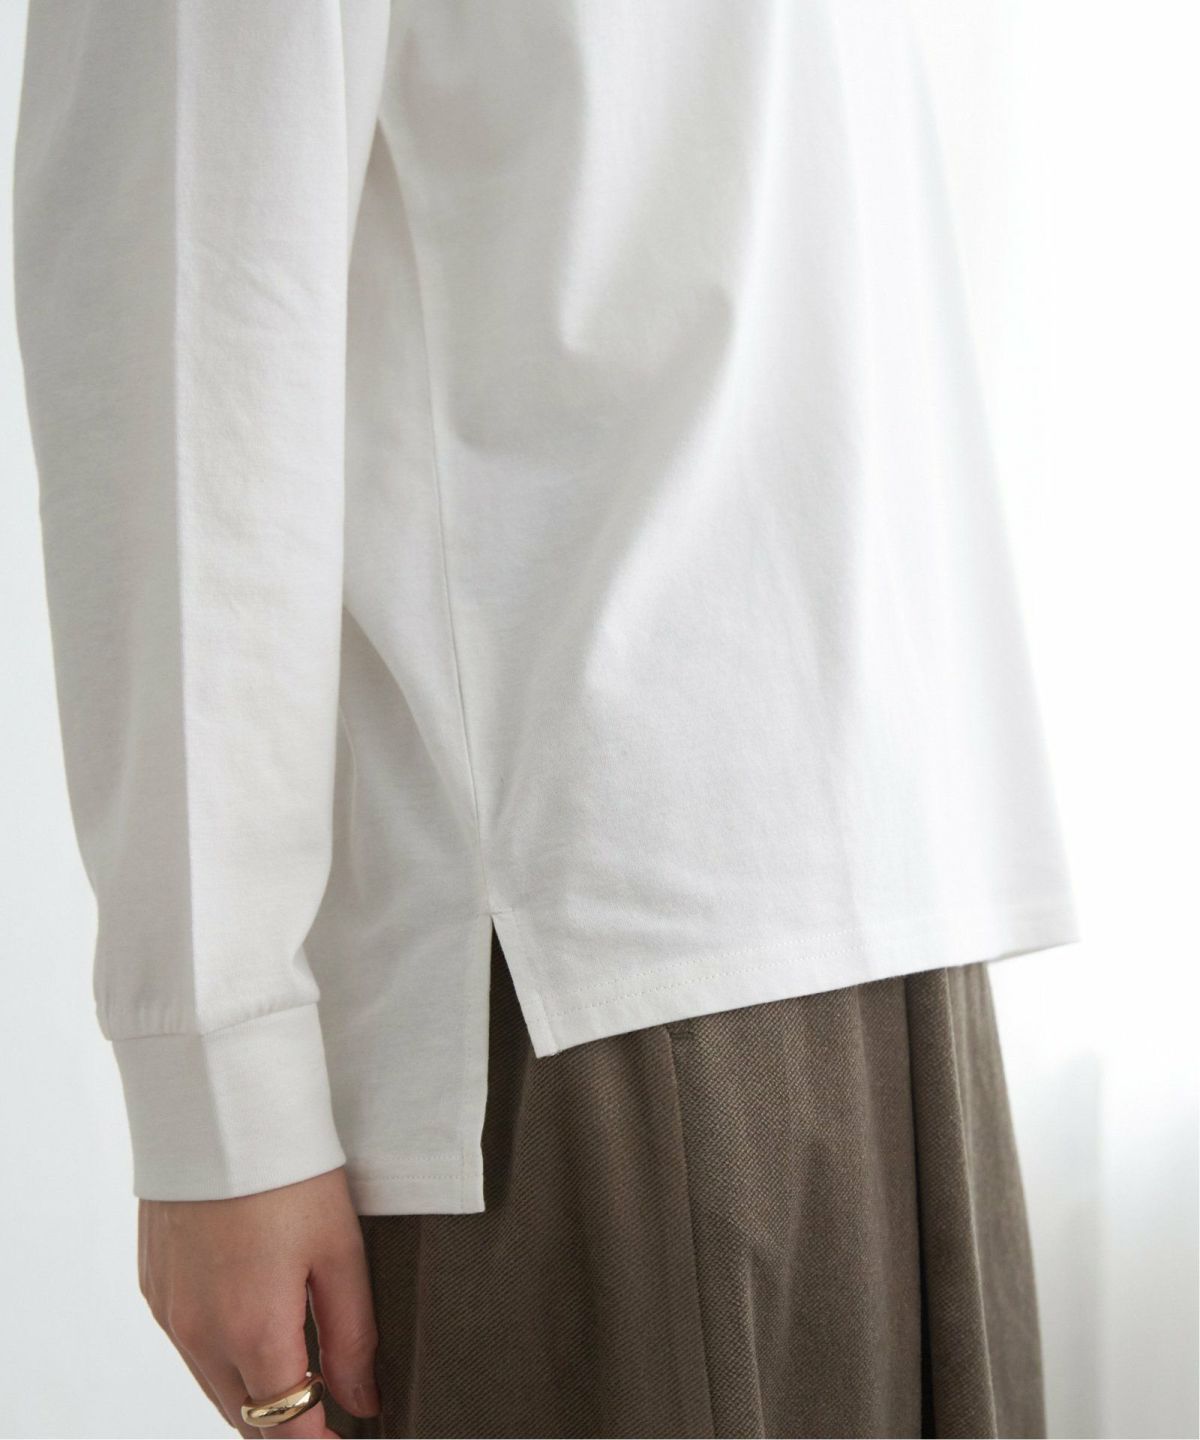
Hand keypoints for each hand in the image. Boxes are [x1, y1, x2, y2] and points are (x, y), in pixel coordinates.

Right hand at [138, 1167, 379, 1437]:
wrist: (219, 1107)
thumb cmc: (289, 1171)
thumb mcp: (340, 1251)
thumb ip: (351, 1337)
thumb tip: (361, 1403)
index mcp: (252, 1333)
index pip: (285, 1430)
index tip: (349, 1434)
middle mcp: (199, 1336)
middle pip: (246, 1419)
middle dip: (288, 1421)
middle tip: (331, 1397)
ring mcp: (169, 1313)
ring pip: (213, 1385)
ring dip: (254, 1389)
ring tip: (301, 1361)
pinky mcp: (154, 1286)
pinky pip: (189, 1344)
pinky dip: (222, 1351)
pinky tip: (254, 1316)